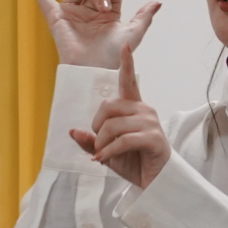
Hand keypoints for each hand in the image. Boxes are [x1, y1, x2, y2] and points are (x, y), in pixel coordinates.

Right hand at [31, 0, 160, 68]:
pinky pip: (45, 2)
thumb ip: (144, 16)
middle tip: (105, 1)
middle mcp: (89, 14)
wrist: (98, 68)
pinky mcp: (58, 20)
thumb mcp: (134, 32)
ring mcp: (73, 15)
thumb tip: (158, 1)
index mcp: (106, 16)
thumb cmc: (116, 54)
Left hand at [69, 43, 170, 188]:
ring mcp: (150, 123)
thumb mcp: (106, 151)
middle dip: (96, 126)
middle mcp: (143, 110)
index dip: (126, 63)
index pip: (129, 81)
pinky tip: (103, 160)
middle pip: (109, 106)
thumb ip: (90, 140)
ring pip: (113, 125)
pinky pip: (123, 141)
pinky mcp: (154, 138)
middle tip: (98, 142)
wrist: (155, 182)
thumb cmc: (133, 162)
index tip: (125, 45)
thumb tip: (72, 131)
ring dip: (101, 143)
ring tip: (102, 154)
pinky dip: (108, 152)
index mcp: (134, 108)